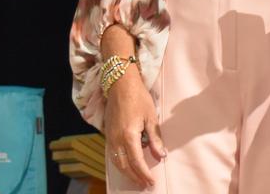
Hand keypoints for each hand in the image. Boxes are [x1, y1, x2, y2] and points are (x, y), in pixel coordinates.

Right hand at [104, 68, 165, 187]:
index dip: (144, 174)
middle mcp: (116, 140)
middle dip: (135, 177)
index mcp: (128, 136)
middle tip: (145, 185)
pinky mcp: (108, 134)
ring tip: (137, 179)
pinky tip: (127, 165)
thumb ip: (155, 139)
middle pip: (124, 166)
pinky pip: (112, 154)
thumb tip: (161, 156)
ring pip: (116, 162)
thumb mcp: (151, 117)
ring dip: (126, 172)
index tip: (151, 182)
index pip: (136, 162)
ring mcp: (110, 137)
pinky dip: (120, 163)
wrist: (120, 84)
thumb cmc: (139, 98)